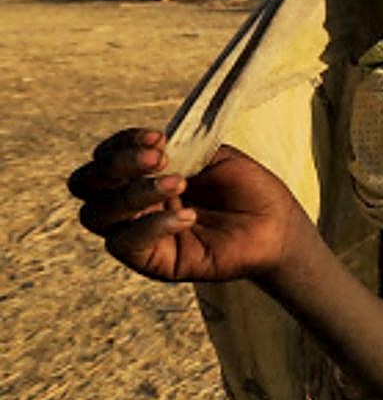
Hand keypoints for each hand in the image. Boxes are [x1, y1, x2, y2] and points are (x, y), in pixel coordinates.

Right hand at [68, 129, 303, 281]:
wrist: (278, 224)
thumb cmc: (248, 188)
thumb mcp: (212, 156)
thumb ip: (179, 148)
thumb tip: (150, 145)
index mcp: (144, 174)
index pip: (105, 156)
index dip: (123, 143)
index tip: (159, 138)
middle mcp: (134, 203)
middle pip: (86, 183)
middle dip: (117, 165)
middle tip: (161, 159)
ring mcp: (140, 232)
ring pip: (98, 213)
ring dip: (136, 192)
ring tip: (180, 184)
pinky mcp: (154, 261)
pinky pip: (127, 244)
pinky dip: (152, 224)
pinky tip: (188, 215)